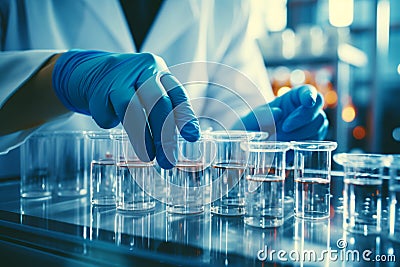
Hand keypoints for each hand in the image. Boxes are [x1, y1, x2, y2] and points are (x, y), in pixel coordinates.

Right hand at [52, 50, 199, 168]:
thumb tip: (177, 142)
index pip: (177, 94)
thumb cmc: (127, 86)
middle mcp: (140, 70)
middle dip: (165, 134)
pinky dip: (110, 124)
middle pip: (157, 102)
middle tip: (168, 159)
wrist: (89, 71)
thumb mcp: (147, 90)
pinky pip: (107, 115)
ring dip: (141, 137)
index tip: (192, 137)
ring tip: (148, 157)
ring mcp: (117, 77)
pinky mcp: (96, 88)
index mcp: (158, 71)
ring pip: (131, 109)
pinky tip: (110, 120)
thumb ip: (163, 109)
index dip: (186, 116)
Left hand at [234, 85, 327, 140]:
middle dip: (301, 123)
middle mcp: (305, 112)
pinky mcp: (309, 143)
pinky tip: (287, 150)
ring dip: (300, 137)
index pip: (309, 92)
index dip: (311, 95)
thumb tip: (279, 112)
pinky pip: (314, 145)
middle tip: (283, 130)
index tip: (307, 102)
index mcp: (292, 99)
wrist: (250, 146)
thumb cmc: (251, 128)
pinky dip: (301, 148)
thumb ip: (260, 115)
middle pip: (318, 113)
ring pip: (318, 130)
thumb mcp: (249, 120)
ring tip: (279, 141)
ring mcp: (309, 127)